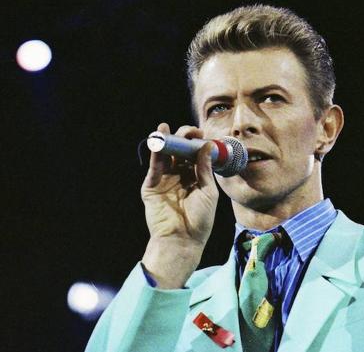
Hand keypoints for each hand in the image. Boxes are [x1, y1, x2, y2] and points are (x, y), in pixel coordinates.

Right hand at [140, 123, 218, 287]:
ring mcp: (164, 180)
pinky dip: (156, 153)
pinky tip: (159, 140)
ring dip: (166, 141)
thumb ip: (205, 169)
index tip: (202, 134)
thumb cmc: (200, 219)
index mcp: (195, 177)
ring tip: (167, 128)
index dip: (197, 143)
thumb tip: (207, 146)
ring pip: (165, 156)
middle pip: (179, 152)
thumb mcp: (208, 191)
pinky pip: (154, 167)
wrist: (183, 240)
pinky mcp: (152, 186)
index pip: (194, 155)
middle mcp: (179, 176)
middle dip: (183, 139)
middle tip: (190, 131)